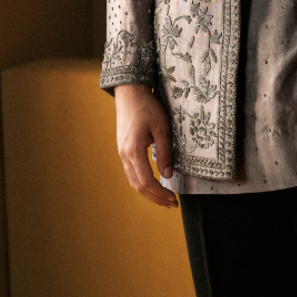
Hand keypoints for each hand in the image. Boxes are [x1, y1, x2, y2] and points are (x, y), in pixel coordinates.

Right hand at [114, 85, 177, 207]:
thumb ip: (165, 153)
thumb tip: (168, 176)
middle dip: (156, 198)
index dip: (160, 194)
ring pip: (133, 181)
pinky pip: (131, 173)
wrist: (130, 93)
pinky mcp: (123, 150)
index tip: (174, 199)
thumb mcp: (162, 129)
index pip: (147, 182)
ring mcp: (122, 153)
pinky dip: (142, 183)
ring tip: (164, 198)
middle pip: (138, 186)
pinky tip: (153, 185)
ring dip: (149, 192)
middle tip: (172, 204)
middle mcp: (124, 155)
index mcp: (134, 151)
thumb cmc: (147, 107)